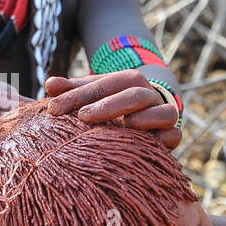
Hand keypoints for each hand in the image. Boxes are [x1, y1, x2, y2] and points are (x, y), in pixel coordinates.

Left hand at [44, 69, 181, 150]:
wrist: (145, 119)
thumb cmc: (110, 106)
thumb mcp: (91, 96)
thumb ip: (72, 91)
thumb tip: (50, 83)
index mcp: (127, 81)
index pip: (104, 83)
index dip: (78, 95)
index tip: (53, 109)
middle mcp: (148, 95)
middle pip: (134, 94)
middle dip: (108, 105)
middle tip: (82, 117)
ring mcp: (163, 115)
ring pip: (163, 112)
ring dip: (145, 118)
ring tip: (125, 124)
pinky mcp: (171, 136)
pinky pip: (174, 135)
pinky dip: (163, 139)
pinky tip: (146, 145)